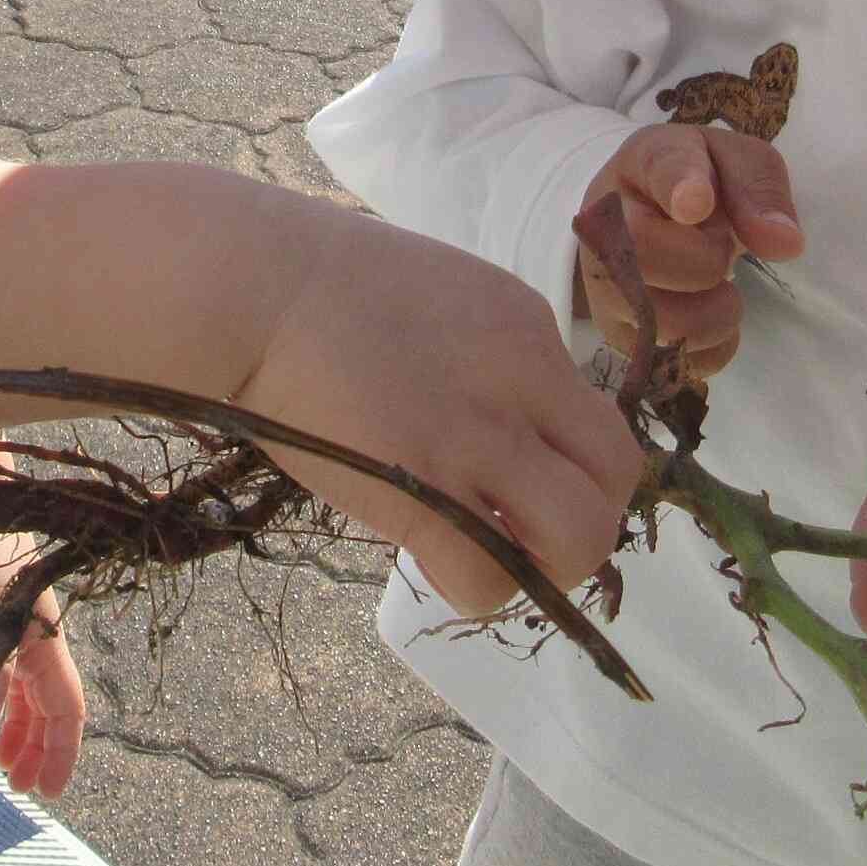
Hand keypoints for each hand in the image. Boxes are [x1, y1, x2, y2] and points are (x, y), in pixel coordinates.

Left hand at [0, 527, 84, 799]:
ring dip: (23, 735)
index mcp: (49, 646)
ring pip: (33, 700)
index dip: (64, 753)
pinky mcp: (10, 632)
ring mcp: (29, 640)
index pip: (68, 711)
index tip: (53, 790)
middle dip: (41, 754)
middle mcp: (45, 647)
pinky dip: (7, 708)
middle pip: (51, 713)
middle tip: (25, 789)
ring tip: (6, 768)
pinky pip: (16, 681)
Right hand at [226, 195, 645, 616]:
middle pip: (617, 472)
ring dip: (551, 565)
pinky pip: (490, 579)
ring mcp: (478, 440)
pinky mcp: (425, 493)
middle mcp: (524, 382)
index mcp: (524, 327)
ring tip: (497, 558)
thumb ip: (468, 352)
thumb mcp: (430, 291)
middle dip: (587, 514)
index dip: (563, 459)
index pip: (590, 413)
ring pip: (581, 536)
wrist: (249, 285)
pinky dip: (476, 590)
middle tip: (527, 529)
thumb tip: (468, 408)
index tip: (517, 474)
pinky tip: (437, 564)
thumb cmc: (305, 275)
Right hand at [574, 125, 804, 377]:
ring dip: (715, 310)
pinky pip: (678, 362)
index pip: (657, 169)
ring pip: (663, 323)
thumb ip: (759, 189)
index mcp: (645, 161)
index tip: (697, 204)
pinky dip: (711, 345)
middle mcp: (606, 223)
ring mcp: (603, 287)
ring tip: (714, 283)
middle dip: (705, 260)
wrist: (650, 214)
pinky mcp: (619, 337)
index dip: (677, 187)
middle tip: (717, 245)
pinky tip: (705, 311)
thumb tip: (784, 243)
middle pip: (647, 254)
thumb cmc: (700, 183)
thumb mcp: (738, 163)